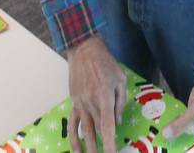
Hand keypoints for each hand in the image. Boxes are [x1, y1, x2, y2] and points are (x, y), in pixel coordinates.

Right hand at [66, 38, 125, 152]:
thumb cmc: (106, 64)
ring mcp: (80, 103)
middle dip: (101, 148)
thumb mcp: (120, 80)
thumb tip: (117, 122)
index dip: (110, 143)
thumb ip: (120, 103)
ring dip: (87, 147)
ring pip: (84, 130)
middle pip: (96, 131)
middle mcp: (90, 103)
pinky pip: (73, 123)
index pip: (107, 126)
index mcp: (104, 97)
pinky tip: (76, 149)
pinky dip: (73, 137)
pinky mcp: (74, 102)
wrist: (84, 50)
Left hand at [163, 80, 193, 139]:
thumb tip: (165, 135)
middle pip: (192, 135)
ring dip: (178, 127)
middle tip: (166, 139)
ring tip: (166, 133)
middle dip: (180, 136)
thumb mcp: (193, 114)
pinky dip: (179, 119)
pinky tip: (170, 122)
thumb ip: (180, 125)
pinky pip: (186, 118)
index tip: (172, 145)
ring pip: (188, 126)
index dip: (185, 144)